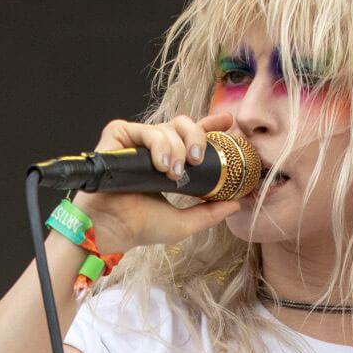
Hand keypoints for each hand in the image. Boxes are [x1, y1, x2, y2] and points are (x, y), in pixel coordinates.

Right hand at [73, 110, 241, 253]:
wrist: (114, 230)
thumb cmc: (142, 227)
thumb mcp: (185, 222)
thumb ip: (210, 212)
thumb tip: (237, 204)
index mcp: (168, 162)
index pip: (191, 137)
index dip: (209, 126)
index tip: (228, 122)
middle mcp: (153, 148)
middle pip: (182, 125)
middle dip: (196, 137)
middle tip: (197, 161)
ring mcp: (135, 141)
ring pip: (166, 128)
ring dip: (175, 149)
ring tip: (172, 174)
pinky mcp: (118, 135)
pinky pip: (144, 129)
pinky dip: (157, 145)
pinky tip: (159, 165)